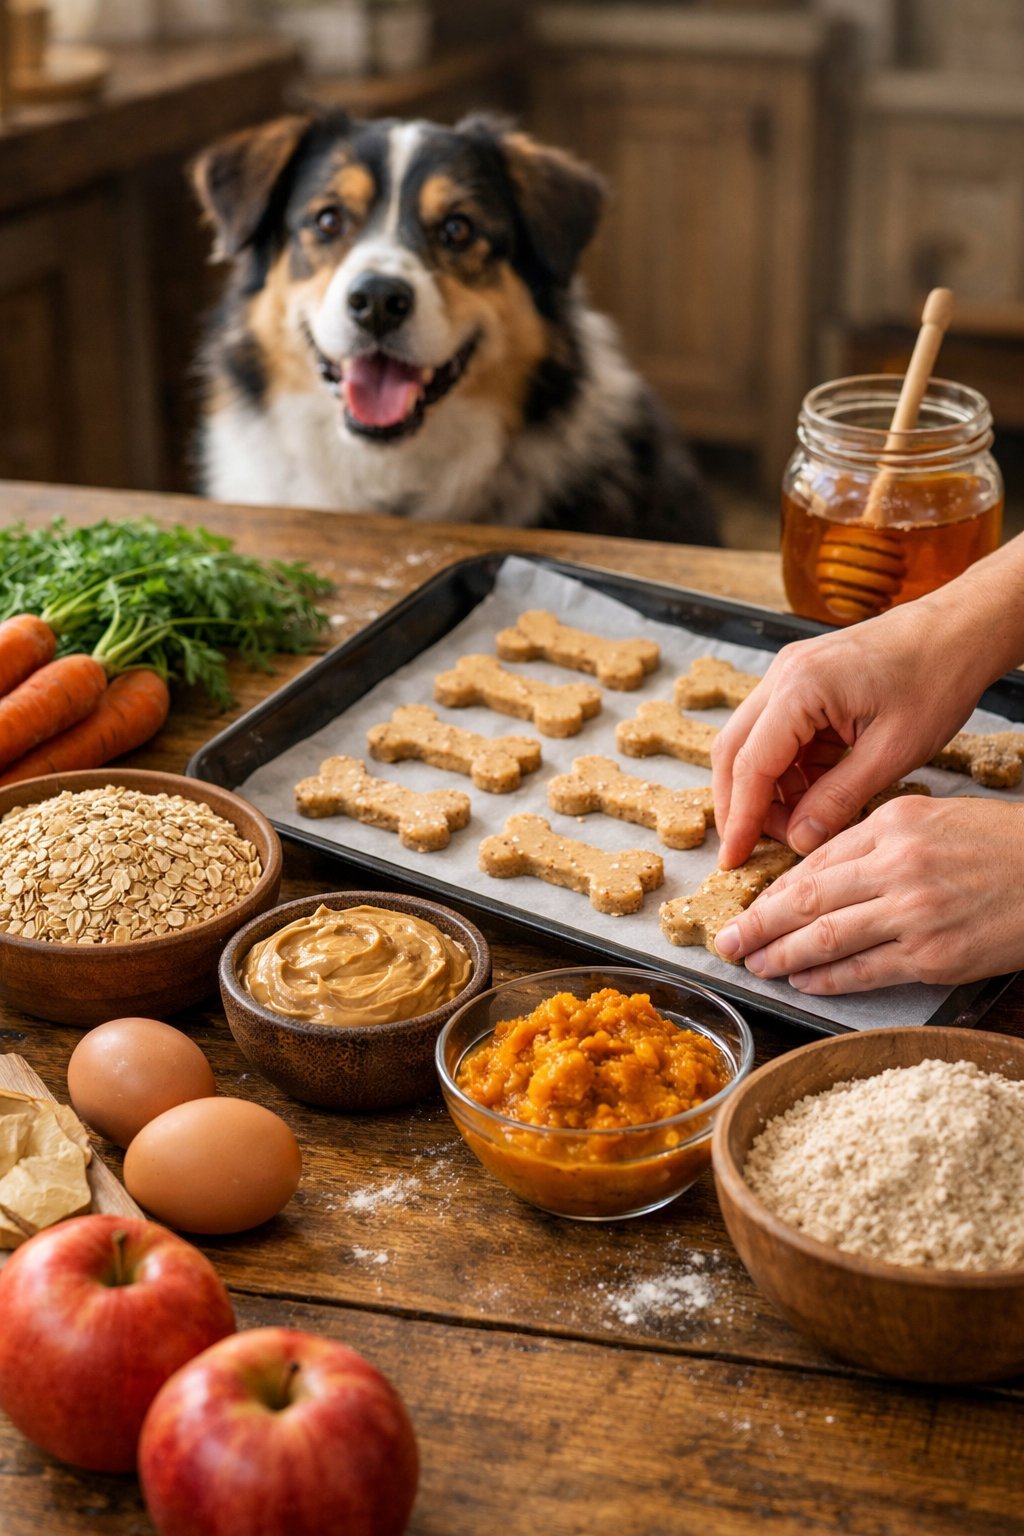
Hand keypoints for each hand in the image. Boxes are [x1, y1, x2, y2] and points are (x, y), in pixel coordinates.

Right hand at [712, 595, 996, 868]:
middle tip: (753, 848)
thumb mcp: (892, 752)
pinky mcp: (804, 679)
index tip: (735, 858)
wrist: (959, 630)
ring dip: (769, 787)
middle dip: (741, 804)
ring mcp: (790, 673)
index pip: (750, 764)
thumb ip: (839, 798)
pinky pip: (779, 732)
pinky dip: (789, 767)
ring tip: (802, 822)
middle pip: (734, 750)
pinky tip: (816, 791)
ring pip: (753, 743)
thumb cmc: (937, 679)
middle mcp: (783, 675)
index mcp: (800, 688)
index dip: (741, 818)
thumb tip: (800, 840)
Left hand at [714, 796, 1023, 992]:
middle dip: (759, 924)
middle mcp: (897, 866)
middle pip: (807, 899)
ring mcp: (914, 914)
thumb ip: (873, 841)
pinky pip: (864, 970)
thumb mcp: (932, 818)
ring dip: (782, 956)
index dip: (773, 890)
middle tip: (727, 943)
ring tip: (755, 966)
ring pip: (826, 938)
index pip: (815, 861)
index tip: (746, 907)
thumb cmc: (998, 844)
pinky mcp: (933, 956)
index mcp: (893, 825)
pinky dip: (827, 978)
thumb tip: (817, 871)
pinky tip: (803, 981)